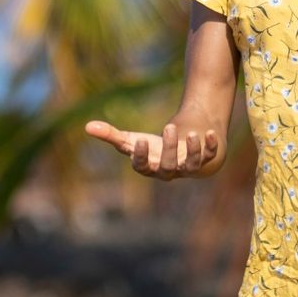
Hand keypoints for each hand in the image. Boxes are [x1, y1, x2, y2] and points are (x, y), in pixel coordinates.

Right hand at [84, 120, 220, 179]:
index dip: (140, 157)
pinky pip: (210, 156)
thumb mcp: (133, 140)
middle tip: (167, 127)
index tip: (138, 141)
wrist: (185, 148)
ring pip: (191, 165)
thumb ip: (111, 136)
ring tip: (190, 133)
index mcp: (151, 167)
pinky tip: (208, 133)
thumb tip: (87, 126)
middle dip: (168, 149)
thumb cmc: (156, 146)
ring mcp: (189, 166)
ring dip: (191, 150)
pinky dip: (210, 146)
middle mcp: (170, 170)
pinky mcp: (206, 158)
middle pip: (168, 166)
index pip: (143, 168)